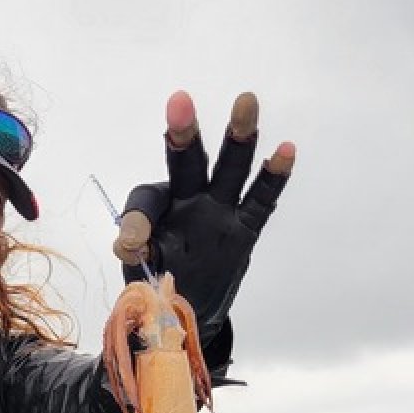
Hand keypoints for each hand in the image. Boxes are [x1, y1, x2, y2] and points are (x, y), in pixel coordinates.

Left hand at [114, 91, 294, 345]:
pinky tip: (286, 149)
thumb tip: (127, 247)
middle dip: (183, 135)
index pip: (145, 202)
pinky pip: (262, 201)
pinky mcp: (244, 230)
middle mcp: (188, 203)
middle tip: (179, 100)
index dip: (137, 220)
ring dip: (237, 136)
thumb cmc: (158, 282)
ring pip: (229, 169)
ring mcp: (219, 212)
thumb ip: (135, 257)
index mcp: (157, 212)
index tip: (129, 248)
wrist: (185, 312)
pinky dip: (273, 177)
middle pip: (187, 164)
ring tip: (245, 100)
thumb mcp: (139, 273)